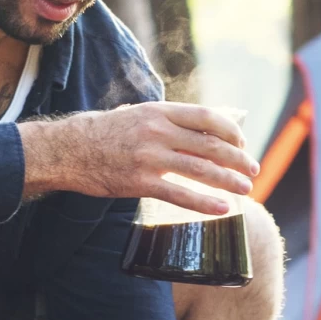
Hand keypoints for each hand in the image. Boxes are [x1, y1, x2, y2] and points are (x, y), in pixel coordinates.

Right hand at [22, 102, 256, 210]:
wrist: (67, 149)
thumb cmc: (104, 132)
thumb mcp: (137, 114)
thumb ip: (167, 119)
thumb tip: (204, 124)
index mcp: (159, 111)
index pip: (206, 118)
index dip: (230, 131)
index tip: (242, 143)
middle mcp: (157, 131)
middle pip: (210, 145)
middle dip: (237, 159)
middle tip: (253, 169)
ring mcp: (149, 158)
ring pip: (200, 170)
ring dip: (228, 180)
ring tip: (246, 189)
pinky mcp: (140, 183)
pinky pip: (180, 195)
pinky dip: (204, 203)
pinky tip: (223, 208)